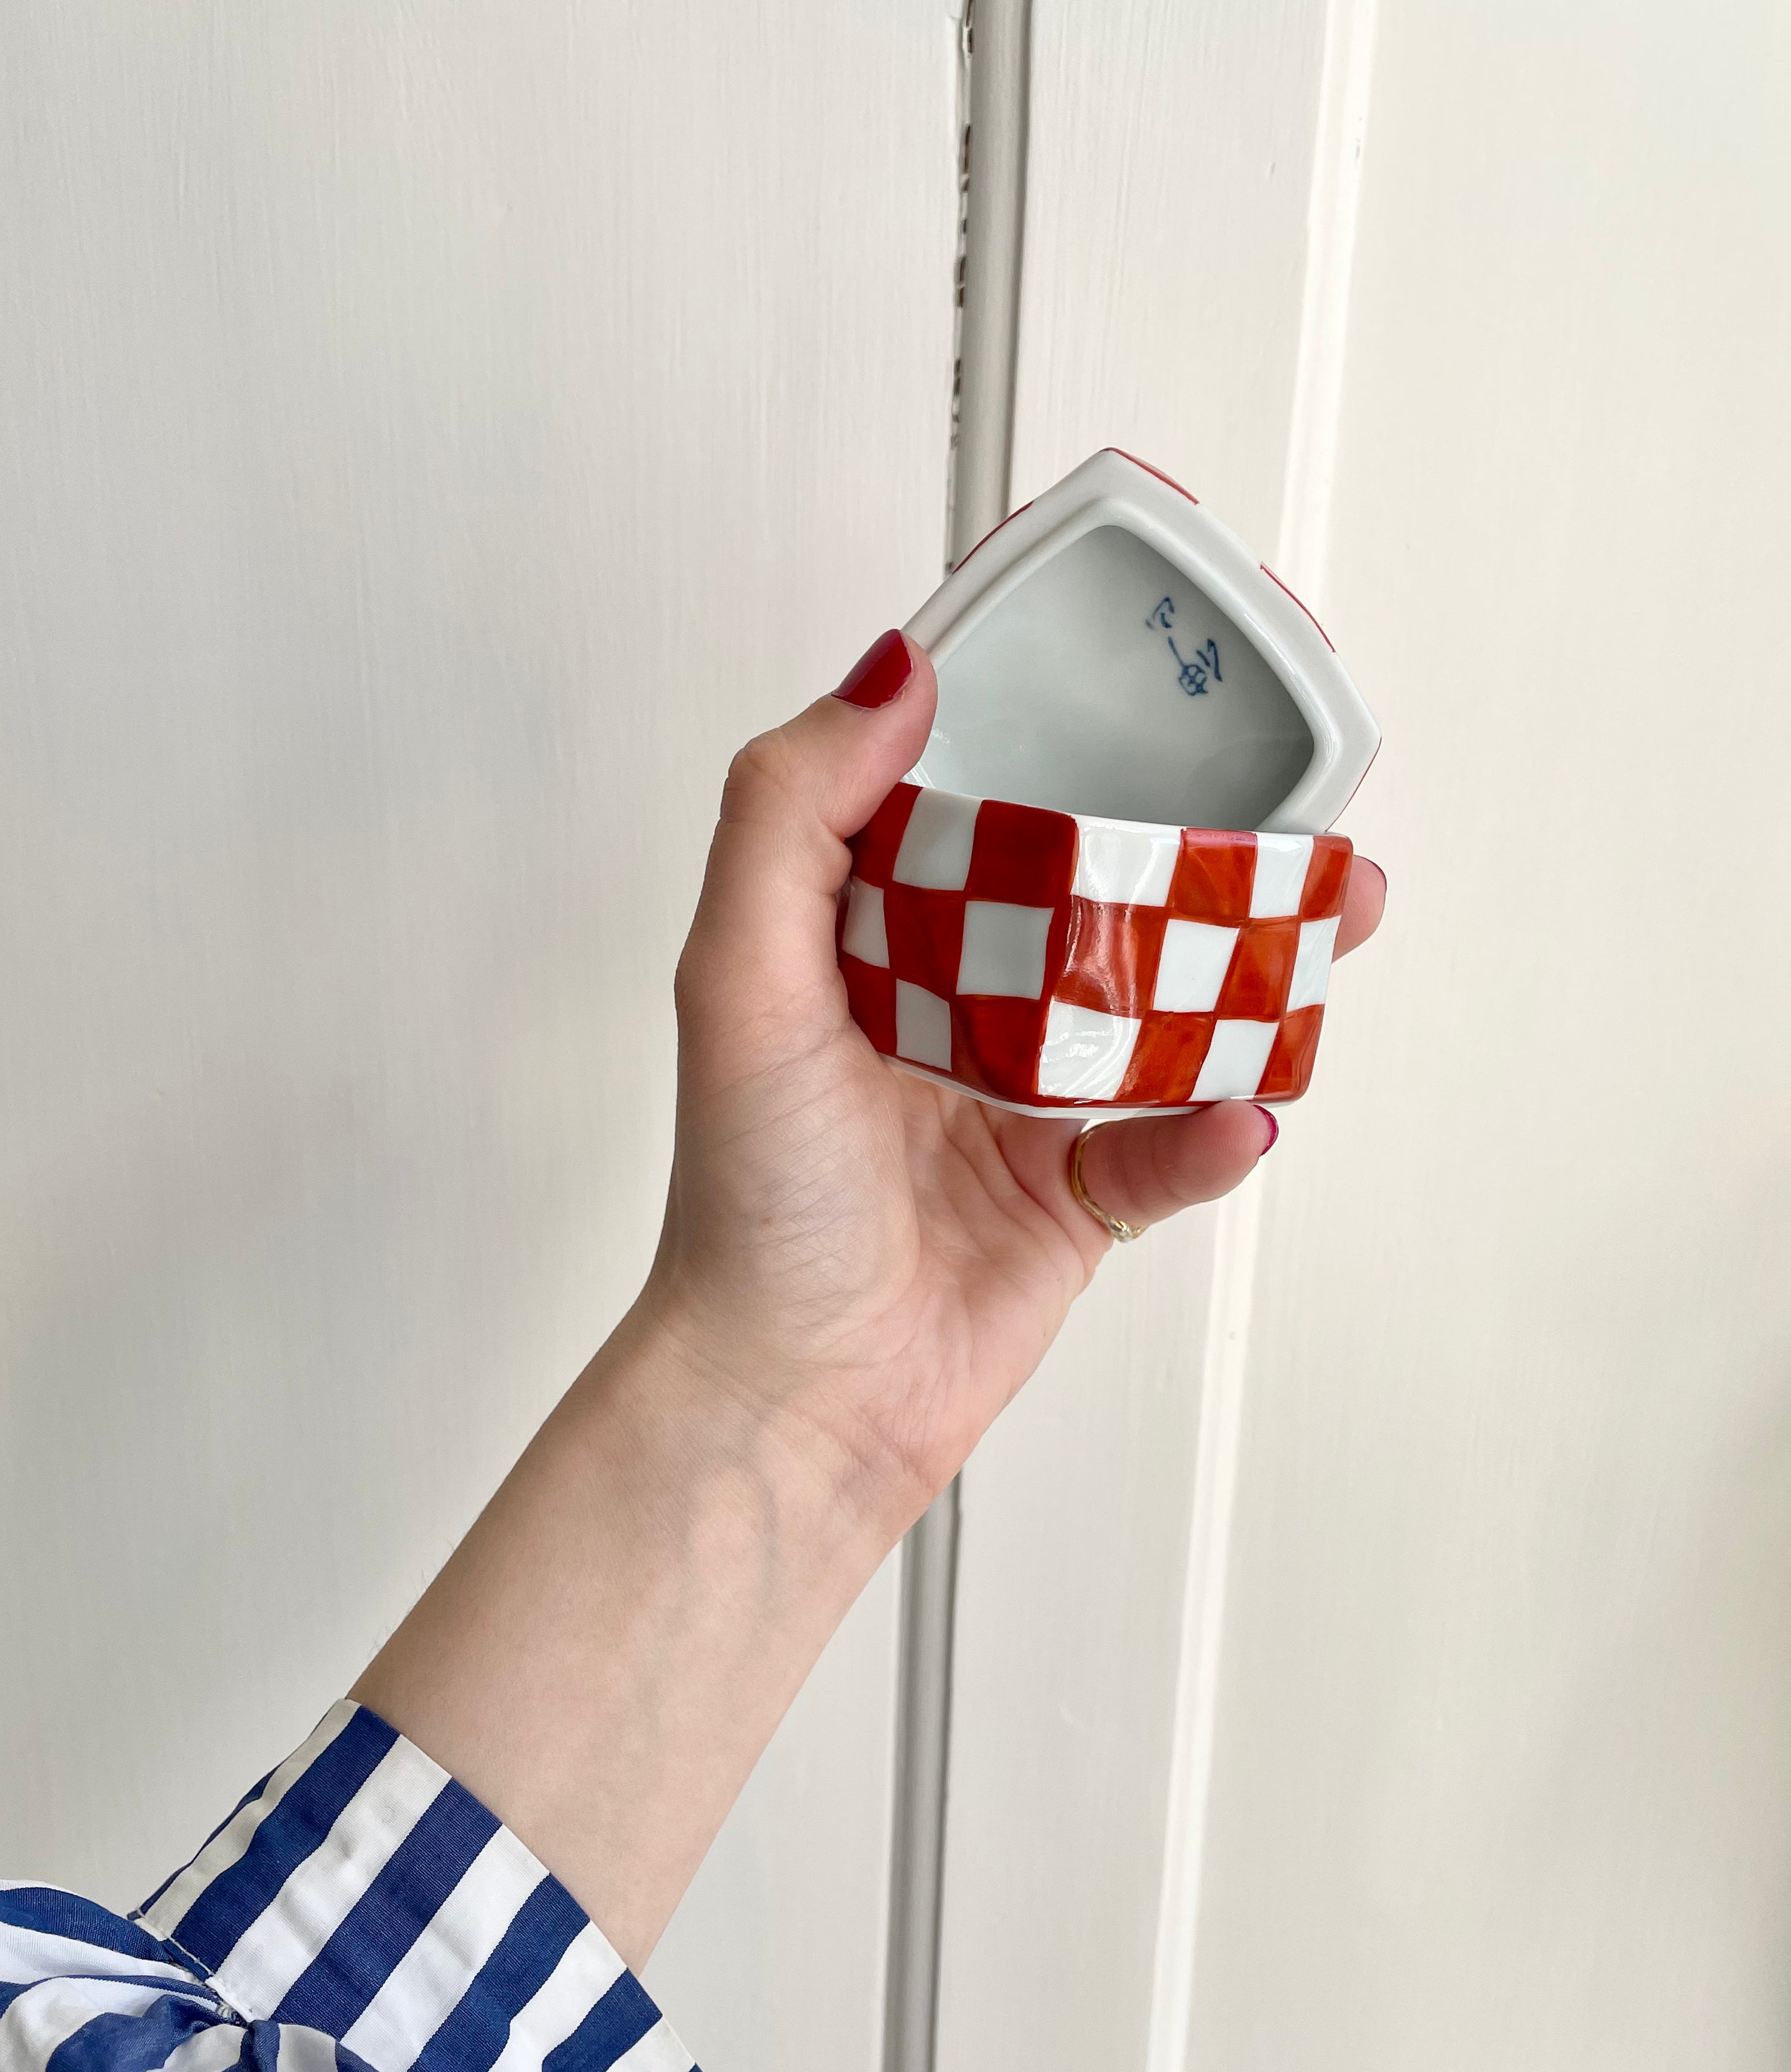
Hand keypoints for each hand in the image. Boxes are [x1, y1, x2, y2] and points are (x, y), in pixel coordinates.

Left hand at [359, 630, 1383, 1965]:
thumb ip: (792, 814)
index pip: (976, 806)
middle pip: (1100, 900)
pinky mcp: (1075, 1200)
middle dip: (1198, 849)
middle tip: (1287, 806)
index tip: (1141, 682)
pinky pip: (1175, 1144)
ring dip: (1255, 969)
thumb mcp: (737, 976)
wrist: (790, 1396)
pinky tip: (1243, 1107)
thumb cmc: (746, 1203)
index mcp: (869, 943)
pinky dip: (1217, 1127)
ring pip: (1165, 1013)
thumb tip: (888, 676)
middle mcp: (953, 1012)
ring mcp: (1022, 1107)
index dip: (1055, 738)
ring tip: (1334, 919)